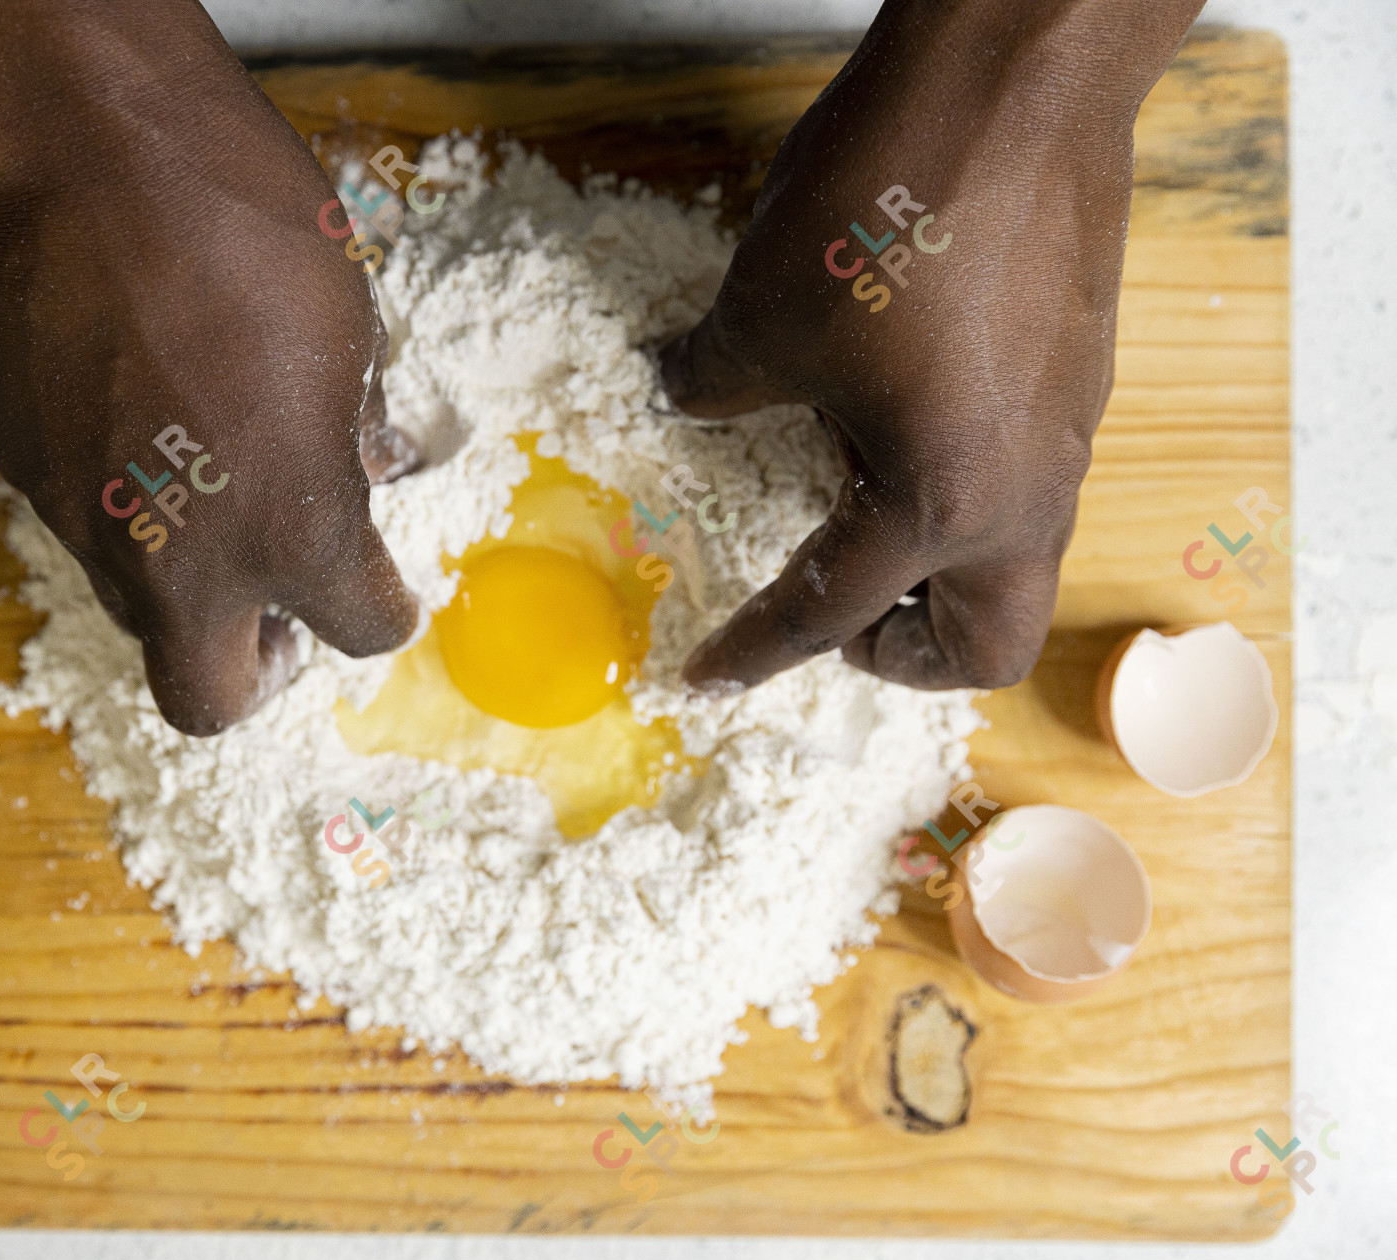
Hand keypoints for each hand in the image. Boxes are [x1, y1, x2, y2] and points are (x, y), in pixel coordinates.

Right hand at [0, 0, 418, 734]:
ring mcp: (90, 527)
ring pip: (139, 617)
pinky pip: (89, 533)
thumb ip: (356, 427)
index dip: (381, 609)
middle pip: (210, 699)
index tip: (380, 583)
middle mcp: (183, 561)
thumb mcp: (349, 328)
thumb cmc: (240, 225)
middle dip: (252, 670)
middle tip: (275, 604)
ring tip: (211, 487)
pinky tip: (144, 425)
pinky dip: (127, 513)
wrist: (82, 155)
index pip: (362, 631)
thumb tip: (367, 460)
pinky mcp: (27, 474)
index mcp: (294, 531)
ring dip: (186, 587)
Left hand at [659, 0, 1201, 691]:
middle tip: (833, 621)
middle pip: (986, 644)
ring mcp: (1067, 432)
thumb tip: (680, 391)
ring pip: (1013, 559)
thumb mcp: (761, 315)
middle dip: (904, 655)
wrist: (1019, 80)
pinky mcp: (1080, 372)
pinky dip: (958, 488)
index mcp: (939, 504)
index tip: (710, 676)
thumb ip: (714, 383)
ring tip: (847, 504)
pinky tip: (893, 415)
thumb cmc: (886, 207)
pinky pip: (1023, 475)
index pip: (834, 616)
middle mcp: (1023, 491)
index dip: (757, 651)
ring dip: (932, 568)